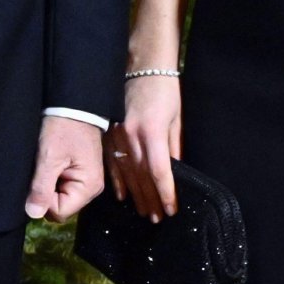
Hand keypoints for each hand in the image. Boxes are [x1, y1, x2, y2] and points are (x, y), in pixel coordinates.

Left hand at [25, 116, 104, 222]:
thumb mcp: (49, 157)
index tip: (38, 179)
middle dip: (46, 192)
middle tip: (41, 169)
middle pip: (60, 206)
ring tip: (45, 164)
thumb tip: (33, 214)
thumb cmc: (63, 128)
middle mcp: (91, 189)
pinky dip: (52, 177)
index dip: (44, 200)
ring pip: (59, 197)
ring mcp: (86, 181)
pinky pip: (61, 186)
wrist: (74, 104)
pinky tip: (49, 163)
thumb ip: (42, 187)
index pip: (59, 212)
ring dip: (48, 184)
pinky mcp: (79, 173)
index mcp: (88, 188)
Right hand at [107, 73, 181, 221]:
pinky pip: (112, 163)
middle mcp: (132, 136)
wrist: (140, 65)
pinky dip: (118, 181)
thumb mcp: (174, 117)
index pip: (159, 172)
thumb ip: (173, 145)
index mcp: (152, 132)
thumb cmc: (163, 89)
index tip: (171, 209)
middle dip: (150, 200)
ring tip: (143, 212)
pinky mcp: (108, 133)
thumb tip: (175, 170)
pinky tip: (123, 196)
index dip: (166, 193)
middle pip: (142, 177)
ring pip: (126, 173)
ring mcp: (117, 135)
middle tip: (156, 218)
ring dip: (136, 195)